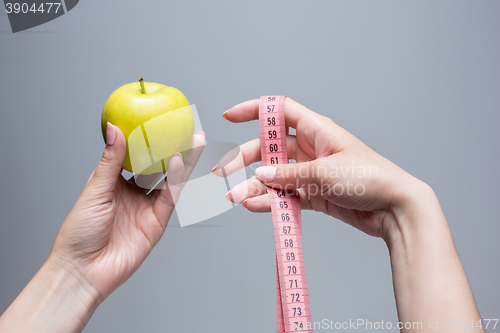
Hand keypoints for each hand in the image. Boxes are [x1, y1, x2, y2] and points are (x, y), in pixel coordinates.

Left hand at [50, 123, 204, 300]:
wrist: (83, 270)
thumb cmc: (79, 232)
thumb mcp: (94, 190)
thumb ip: (110, 160)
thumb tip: (115, 128)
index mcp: (116, 183)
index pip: (137, 156)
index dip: (150, 139)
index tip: (160, 120)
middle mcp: (134, 194)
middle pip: (159, 166)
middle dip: (175, 147)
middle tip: (187, 127)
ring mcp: (147, 208)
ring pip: (170, 180)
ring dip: (183, 160)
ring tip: (195, 140)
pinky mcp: (157, 223)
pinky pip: (169, 197)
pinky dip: (175, 180)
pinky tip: (178, 161)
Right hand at [214, 97, 482, 330]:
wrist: (393, 208)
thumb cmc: (369, 177)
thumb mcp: (325, 172)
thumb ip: (289, 174)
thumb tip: (260, 174)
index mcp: (316, 130)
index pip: (278, 111)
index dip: (253, 111)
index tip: (229, 117)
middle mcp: (310, 148)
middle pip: (268, 148)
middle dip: (244, 158)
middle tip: (224, 173)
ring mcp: (310, 172)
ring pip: (273, 174)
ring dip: (253, 185)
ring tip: (235, 197)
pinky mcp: (313, 194)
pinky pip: (285, 194)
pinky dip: (269, 200)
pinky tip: (254, 205)